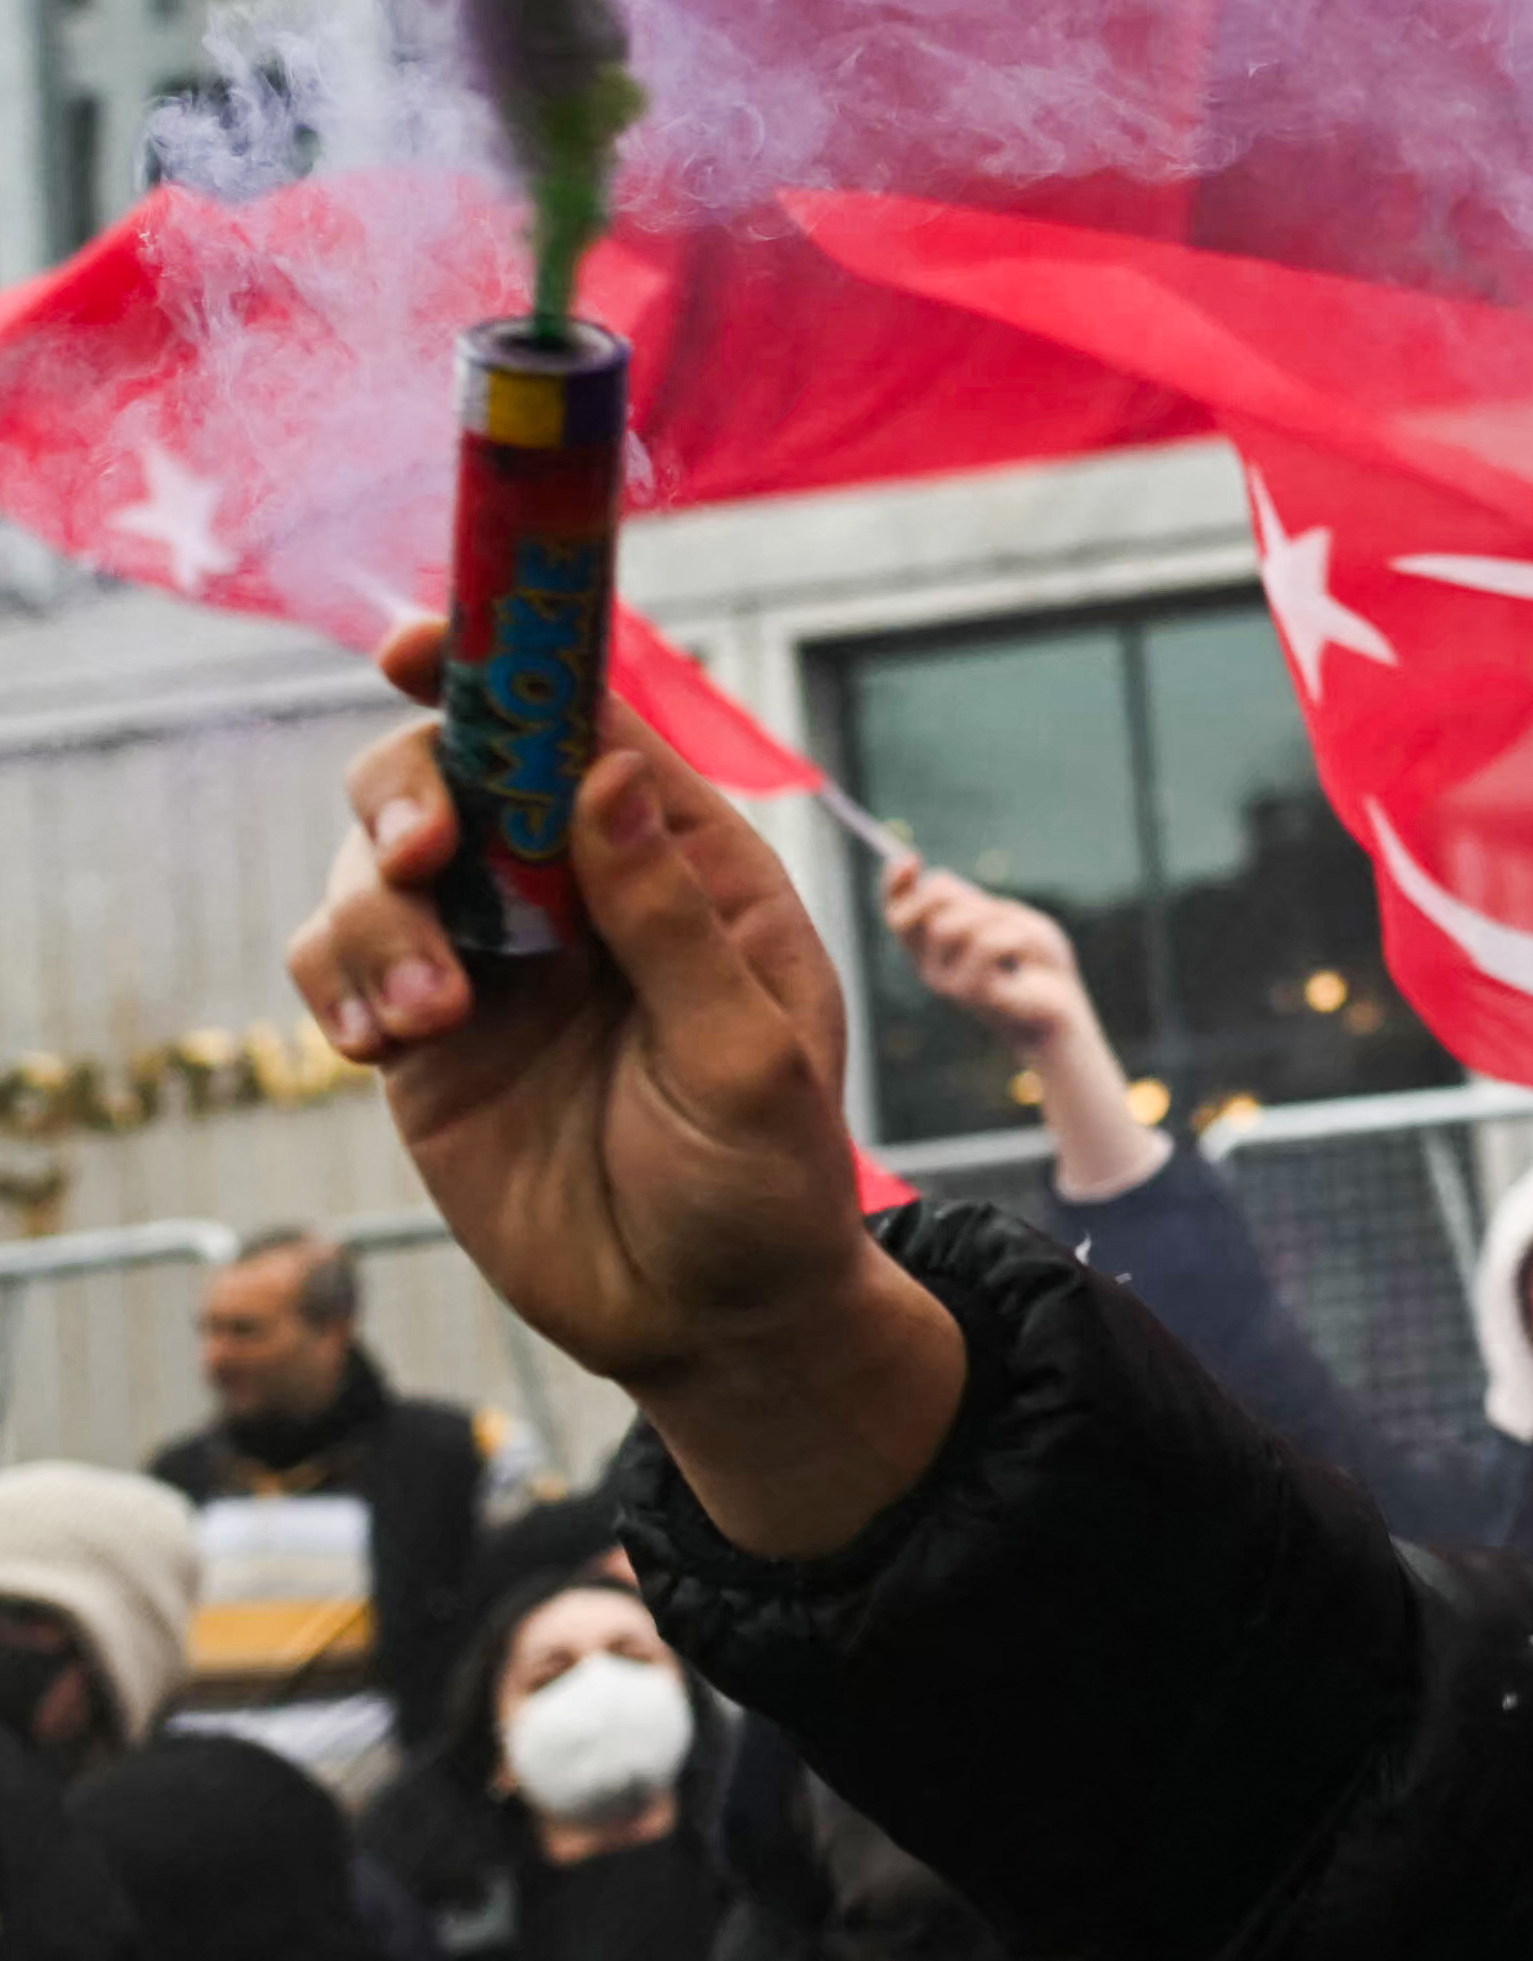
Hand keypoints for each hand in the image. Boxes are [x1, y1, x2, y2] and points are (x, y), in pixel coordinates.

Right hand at [289, 627, 960, 1558]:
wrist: (708, 1318)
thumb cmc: (765, 1181)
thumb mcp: (746, 1055)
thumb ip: (674, 921)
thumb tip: (609, 778)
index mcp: (689, 864)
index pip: (589, 728)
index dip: (505, 669)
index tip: (422, 642)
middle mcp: (583, 889)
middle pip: (456, 768)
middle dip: (412, 788)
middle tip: (424, 855)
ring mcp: (496, 957)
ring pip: (378, 865)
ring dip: (373, 917)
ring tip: (429, 1018)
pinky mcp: (426, 1034)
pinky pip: (340, 963)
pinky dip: (339, 984)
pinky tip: (386, 1049)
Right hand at [885, 859, 1093, 1052]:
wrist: (1061, 1011)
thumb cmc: (1037, 963)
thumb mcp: (1007, 920)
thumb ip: (972, 904)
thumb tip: (934, 879)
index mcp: (934, 948)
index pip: (895, 913)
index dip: (893, 885)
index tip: (910, 857)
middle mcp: (929, 966)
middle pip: (906, 917)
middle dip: (942, 895)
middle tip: (982, 903)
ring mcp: (944, 982)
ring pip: (950, 926)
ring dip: (992, 918)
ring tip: (1016, 937)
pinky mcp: (969, 992)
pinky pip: (987, 943)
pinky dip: (1015, 937)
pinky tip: (1027, 958)